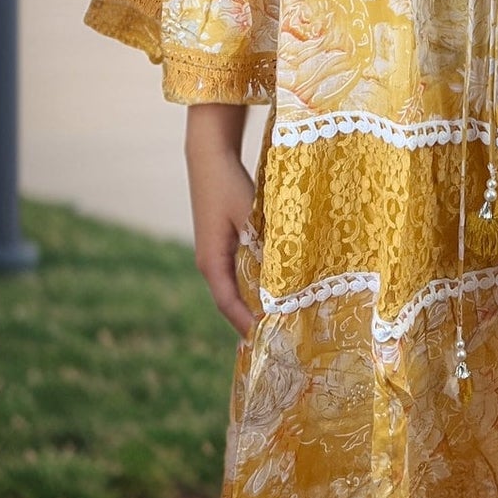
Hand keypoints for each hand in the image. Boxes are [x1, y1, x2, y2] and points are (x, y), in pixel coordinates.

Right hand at [184, 104, 258, 337]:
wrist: (210, 156)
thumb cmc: (228, 185)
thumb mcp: (249, 215)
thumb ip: (265, 243)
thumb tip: (287, 272)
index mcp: (211, 261)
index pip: (228, 304)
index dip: (246, 324)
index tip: (267, 341)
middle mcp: (211, 263)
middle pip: (231, 302)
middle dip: (252, 320)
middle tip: (279, 339)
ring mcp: (217, 254)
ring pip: (236, 288)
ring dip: (254, 304)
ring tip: (279, 321)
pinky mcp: (224, 243)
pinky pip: (239, 273)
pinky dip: (255, 285)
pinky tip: (274, 289)